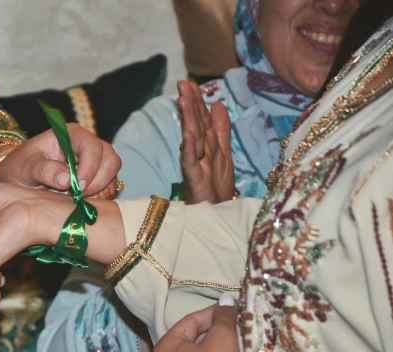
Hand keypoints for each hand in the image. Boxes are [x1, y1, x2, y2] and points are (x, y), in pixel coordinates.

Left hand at [0, 124, 120, 196]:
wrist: (17, 182)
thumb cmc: (19, 169)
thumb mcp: (25, 168)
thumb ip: (44, 171)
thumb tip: (67, 180)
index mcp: (69, 135)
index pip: (92, 146)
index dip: (90, 167)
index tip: (77, 187)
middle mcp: (85, 145)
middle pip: (110, 158)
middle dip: (98, 180)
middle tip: (79, 196)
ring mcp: (93, 161)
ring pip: (112, 173)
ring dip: (100, 189)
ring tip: (78, 200)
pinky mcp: (95, 177)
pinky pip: (109, 186)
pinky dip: (101, 197)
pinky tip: (82, 203)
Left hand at [153, 295, 247, 351]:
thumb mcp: (222, 338)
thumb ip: (223, 317)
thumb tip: (225, 301)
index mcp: (164, 348)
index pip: (189, 321)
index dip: (212, 313)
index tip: (231, 310)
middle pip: (190, 341)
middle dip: (213, 333)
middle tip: (235, 327)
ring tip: (234, 346)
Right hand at [177, 81, 234, 203]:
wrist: (217, 213)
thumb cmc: (217, 187)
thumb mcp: (224, 152)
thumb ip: (221, 130)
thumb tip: (218, 104)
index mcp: (207, 145)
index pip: (202, 118)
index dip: (197, 101)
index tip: (190, 83)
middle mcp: (200, 152)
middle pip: (195, 124)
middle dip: (190, 103)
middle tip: (182, 84)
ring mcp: (196, 164)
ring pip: (193, 138)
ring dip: (187, 118)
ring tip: (183, 100)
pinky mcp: (194, 178)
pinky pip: (191, 160)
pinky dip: (190, 147)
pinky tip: (188, 134)